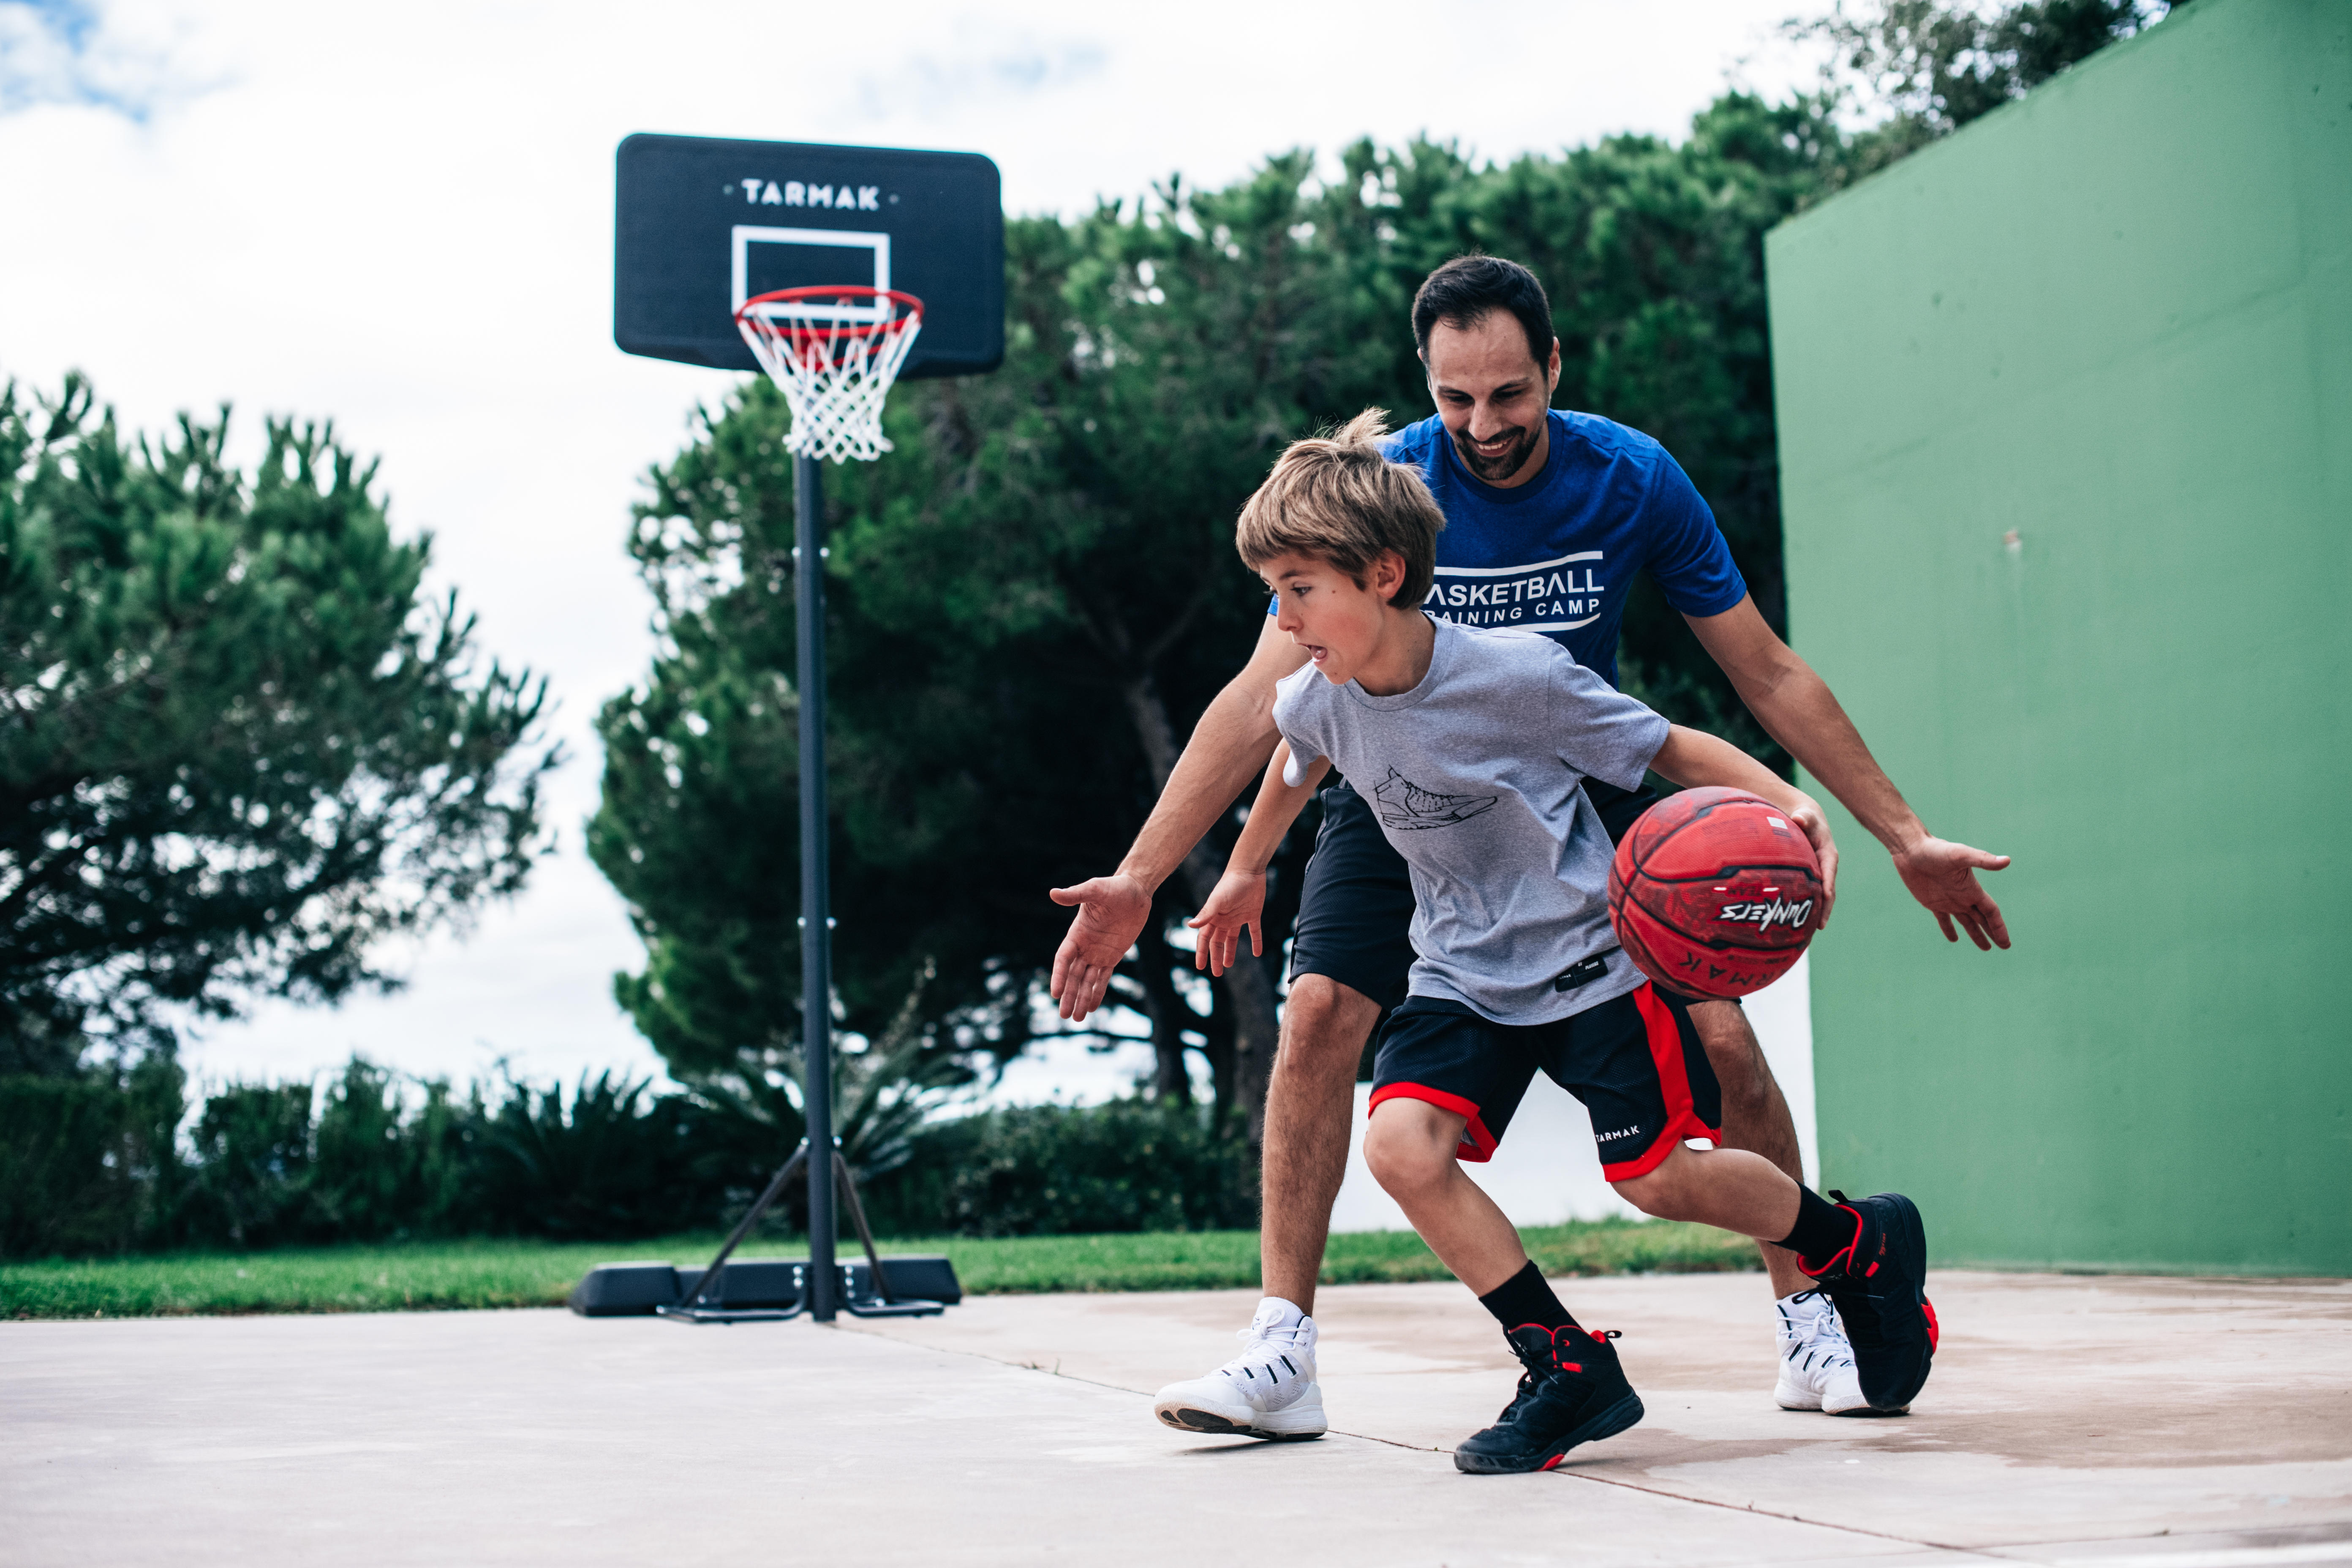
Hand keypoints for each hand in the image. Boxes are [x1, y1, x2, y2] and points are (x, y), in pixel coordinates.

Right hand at [1047, 873, 1150, 1020]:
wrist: (1135, 891)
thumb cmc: (1114, 887)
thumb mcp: (1095, 889)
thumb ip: (1076, 894)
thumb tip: (1053, 893)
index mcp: (1076, 933)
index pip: (1063, 959)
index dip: (1059, 976)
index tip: (1056, 993)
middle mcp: (1084, 946)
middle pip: (1073, 975)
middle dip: (1069, 995)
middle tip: (1064, 1015)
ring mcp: (1098, 953)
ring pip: (1086, 980)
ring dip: (1081, 998)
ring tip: (1076, 1018)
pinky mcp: (1112, 956)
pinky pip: (1103, 978)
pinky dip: (1097, 992)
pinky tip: (1092, 1008)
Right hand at [1184, 868, 1266, 977]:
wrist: (1249, 871)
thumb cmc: (1230, 884)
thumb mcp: (1217, 901)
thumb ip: (1206, 914)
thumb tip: (1189, 925)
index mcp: (1214, 917)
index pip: (1205, 939)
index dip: (1202, 953)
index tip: (1200, 967)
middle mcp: (1224, 919)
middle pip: (1218, 942)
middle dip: (1216, 957)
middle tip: (1216, 973)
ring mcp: (1238, 917)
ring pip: (1232, 939)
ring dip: (1230, 952)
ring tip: (1228, 965)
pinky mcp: (1253, 914)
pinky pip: (1254, 931)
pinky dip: (1256, 942)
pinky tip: (1257, 953)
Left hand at [1781, 791, 1839, 926]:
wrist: (1805, 819)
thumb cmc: (1805, 817)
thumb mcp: (1805, 815)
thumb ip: (1804, 817)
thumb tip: (1799, 818)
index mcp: (1828, 853)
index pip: (1829, 870)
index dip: (1828, 883)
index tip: (1827, 897)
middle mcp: (1826, 866)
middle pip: (1828, 889)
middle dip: (1826, 907)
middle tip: (1820, 925)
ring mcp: (1820, 873)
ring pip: (1821, 895)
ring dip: (1819, 912)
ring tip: (1812, 931)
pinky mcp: (1812, 877)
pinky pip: (1812, 893)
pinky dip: (1809, 907)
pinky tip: (1799, 922)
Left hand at [1891, 836, 2012, 949]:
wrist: (1911, 848)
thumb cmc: (1936, 849)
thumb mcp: (1960, 855)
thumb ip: (1982, 859)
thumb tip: (2007, 860)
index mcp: (1972, 889)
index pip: (1991, 912)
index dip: (1999, 927)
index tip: (2006, 943)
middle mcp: (1963, 896)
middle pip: (1982, 919)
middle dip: (1993, 932)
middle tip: (2004, 947)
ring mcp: (1948, 900)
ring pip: (1966, 922)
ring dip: (1975, 934)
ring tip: (1985, 947)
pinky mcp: (1932, 902)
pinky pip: (1943, 920)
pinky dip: (1949, 929)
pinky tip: (1953, 939)